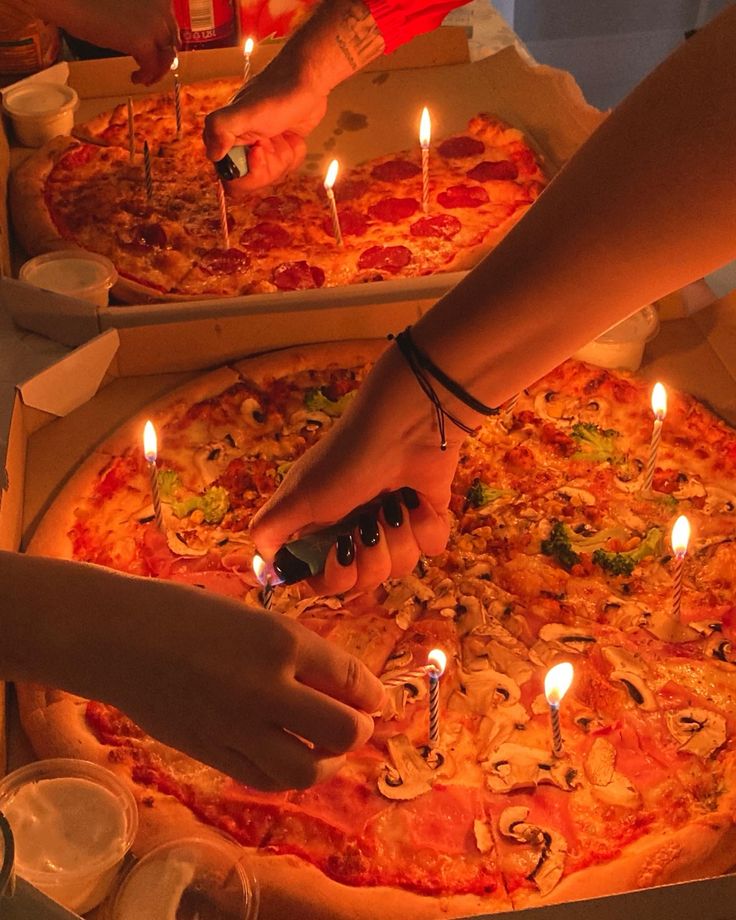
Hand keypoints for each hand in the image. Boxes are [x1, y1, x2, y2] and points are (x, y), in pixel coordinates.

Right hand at [49, 0, 178, 84]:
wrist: (70, 0)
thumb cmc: (88, 0)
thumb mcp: (124, 5)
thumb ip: (139, 17)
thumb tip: (148, 38)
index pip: (170, 23)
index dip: (164, 40)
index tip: (157, 51)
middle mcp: (161, 8)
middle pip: (171, 41)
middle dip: (162, 57)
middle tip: (151, 69)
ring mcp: (154, 25)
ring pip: (167, 56)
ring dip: (156, 70)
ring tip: (144, 77)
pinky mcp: (143, 43)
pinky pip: (152, 68)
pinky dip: (146, 76)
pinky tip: (135, 78)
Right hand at [83, 575, 383, 790]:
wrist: (121, 637)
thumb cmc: (188, 613)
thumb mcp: (253, 617)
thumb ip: (296, 652)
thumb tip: (343, 685)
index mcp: (280, 640)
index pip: (350, 677)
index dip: (374, 693)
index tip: (379, 699)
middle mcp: (266, 688)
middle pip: (341, 730)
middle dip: (360, 729)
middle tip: (358, 722)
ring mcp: (238, 726)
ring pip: (306, 768)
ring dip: (328, 761)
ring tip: (327, 748)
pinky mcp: (212, 753)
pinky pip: (265, 778)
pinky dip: (288, 773)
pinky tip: (291, 757)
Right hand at [203, 66, 327, 192]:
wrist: (306, 80)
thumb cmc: (276, 93)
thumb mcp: (244, 112)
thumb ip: (220, 130)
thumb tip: (213, 154)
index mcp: (225, 139)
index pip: (229, 178)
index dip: (247, 173)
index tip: (259, 151)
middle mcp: (241, 146)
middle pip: (253, 181)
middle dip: (269, 165)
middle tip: (273, 141)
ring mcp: (262, 149)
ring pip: (272, 175)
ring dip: (283, 156)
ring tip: (284, 134)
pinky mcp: (280, 148)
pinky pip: (286, 167)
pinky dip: (294, 153)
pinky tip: (294, 137)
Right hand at [251, 345, 467, 593]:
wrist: (405, 426)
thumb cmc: (346, 461)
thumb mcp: (295, 497)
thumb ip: (269, 533)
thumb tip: (266, 566)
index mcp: (322, 529)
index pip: (325, 581)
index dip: (333, 579)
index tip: (338, 555)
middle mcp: (356, 530)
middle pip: (363, 581)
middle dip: (370, 559)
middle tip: (368, 525)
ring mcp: (393, 526)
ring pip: (399, 568)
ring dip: (398, 537)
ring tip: (394, 506)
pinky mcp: (427, 518)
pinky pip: (430, 548)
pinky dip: (425, 527)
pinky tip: (417, 502)